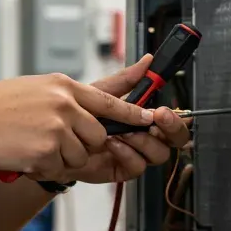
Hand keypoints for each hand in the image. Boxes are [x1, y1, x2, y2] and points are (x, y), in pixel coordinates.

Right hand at [0, 64, 155, 177]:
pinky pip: (60, 168)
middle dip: (85, 145)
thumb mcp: (37, 88)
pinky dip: (45, 167)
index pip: (109, 100)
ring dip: (62, 157)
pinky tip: (25, 153)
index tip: (150, 119)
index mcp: (64, 86)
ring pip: (82, 155)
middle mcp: (65, 104)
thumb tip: (91, 110)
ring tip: (33, 144)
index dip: (132, 112)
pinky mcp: (47, 151)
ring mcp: (57, 128)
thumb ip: (66, 98)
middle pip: (99, 135)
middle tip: (56, 141)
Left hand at [40, 55, 190, 185]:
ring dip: (144, 141)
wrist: (56, 136)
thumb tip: (147, 60)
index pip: (171, 119)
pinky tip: (113, 144)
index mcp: (143, 117)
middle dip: (170, 130)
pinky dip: (127, 154)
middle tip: (155, 120)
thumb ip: (126, 79)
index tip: (162, 110)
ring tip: (124, 132)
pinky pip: (137, 166)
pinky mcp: (122, 169)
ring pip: (158, 154)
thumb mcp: (101, 92)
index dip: (174, 117)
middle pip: (174, 140)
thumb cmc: (78, 115)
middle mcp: (143, 136)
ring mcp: (134, 154)